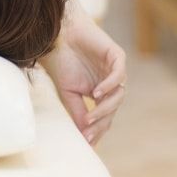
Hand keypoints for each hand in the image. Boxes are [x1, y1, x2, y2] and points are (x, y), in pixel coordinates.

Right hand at [39, 0, 126, 146]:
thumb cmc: (62, 61)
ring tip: (90, 116)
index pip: (105, 116)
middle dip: (101, 121)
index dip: (97, 129)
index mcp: (100, 93)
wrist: (58, 35)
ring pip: (118, 95)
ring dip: (105, 108)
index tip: (87, 141)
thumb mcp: (68, 93)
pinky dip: (109, 86)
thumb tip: (84, 137)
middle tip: (88, 131)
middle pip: (113, 108)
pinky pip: (119, 75)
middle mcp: (110, 83)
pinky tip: (96, 93)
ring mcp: (115, 70)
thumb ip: (78, 112)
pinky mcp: (117, 56)